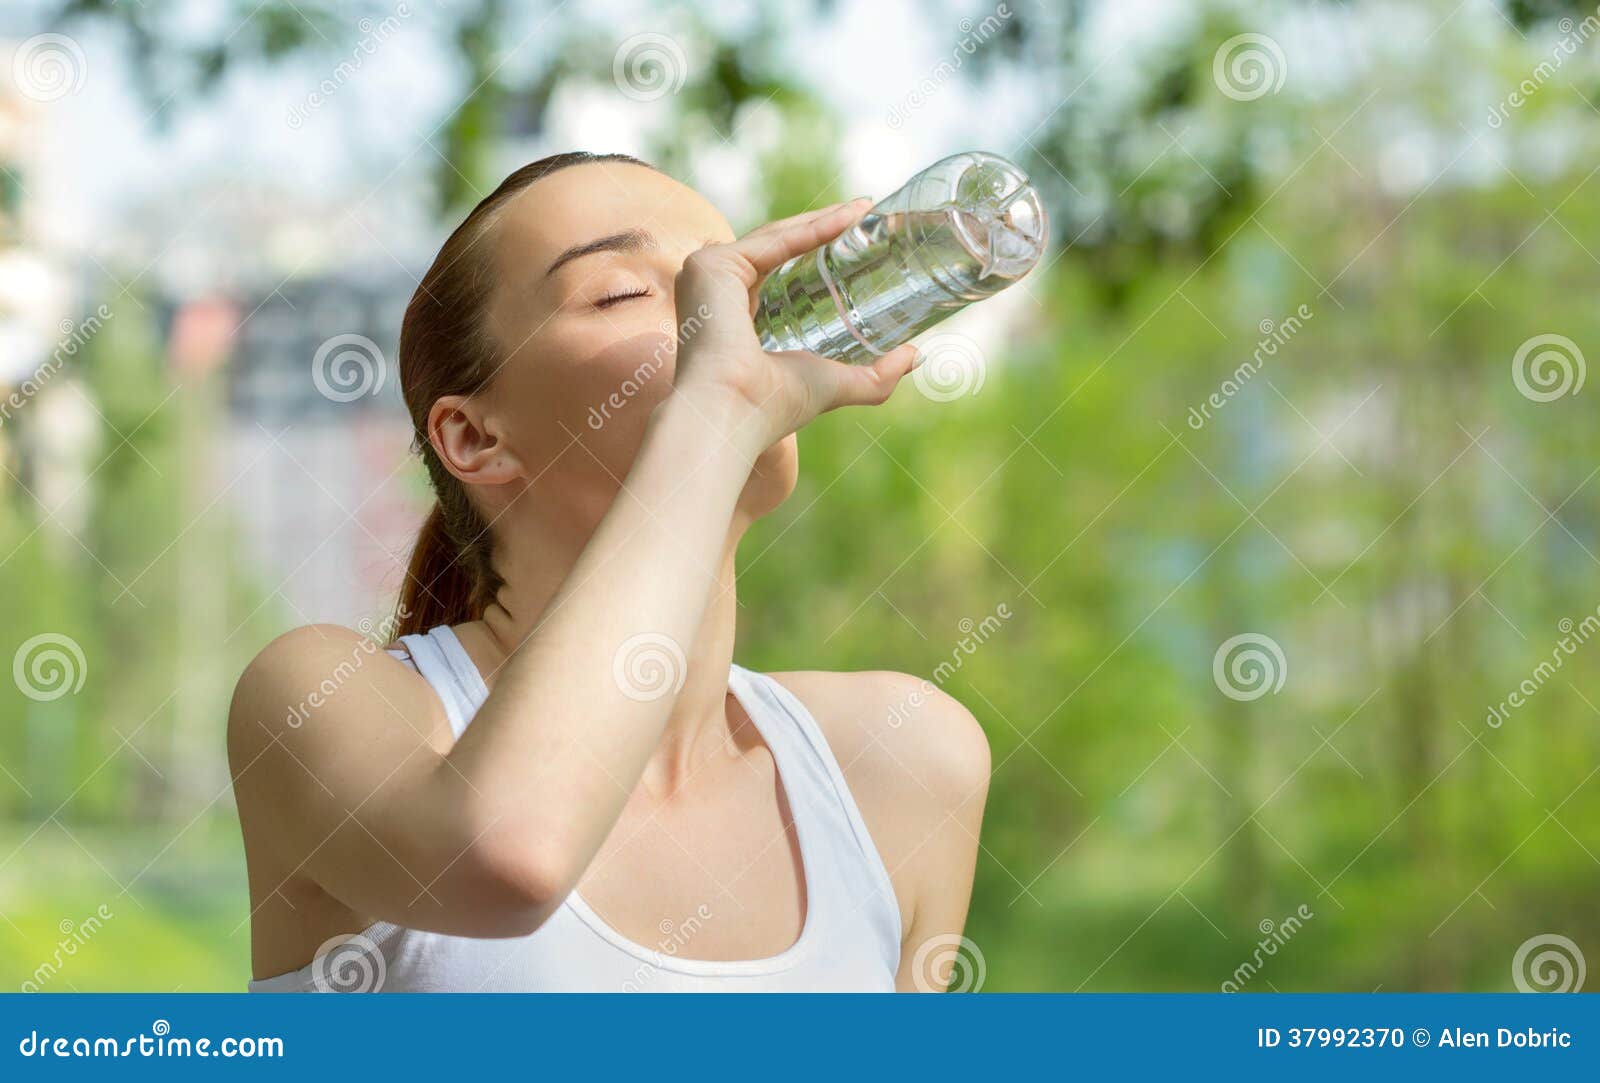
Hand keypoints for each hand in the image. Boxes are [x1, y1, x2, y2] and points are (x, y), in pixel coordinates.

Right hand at [669, 199, 918, 449]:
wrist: (735, 412)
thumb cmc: (772, 407)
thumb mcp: (834, 383)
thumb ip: (875, 376)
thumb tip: (915, 356)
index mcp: (733, 313)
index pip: (777, 268)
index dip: (817, 248)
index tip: (857, 233)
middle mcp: (716, 290)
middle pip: (778, 244)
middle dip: (824, 226)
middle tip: (865, 213)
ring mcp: (708, 275)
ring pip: (776, 237)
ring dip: (821, 220)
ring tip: (862, 209)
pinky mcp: (711, 266)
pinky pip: (772, 241)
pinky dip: (811, 230)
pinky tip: (847, 220)